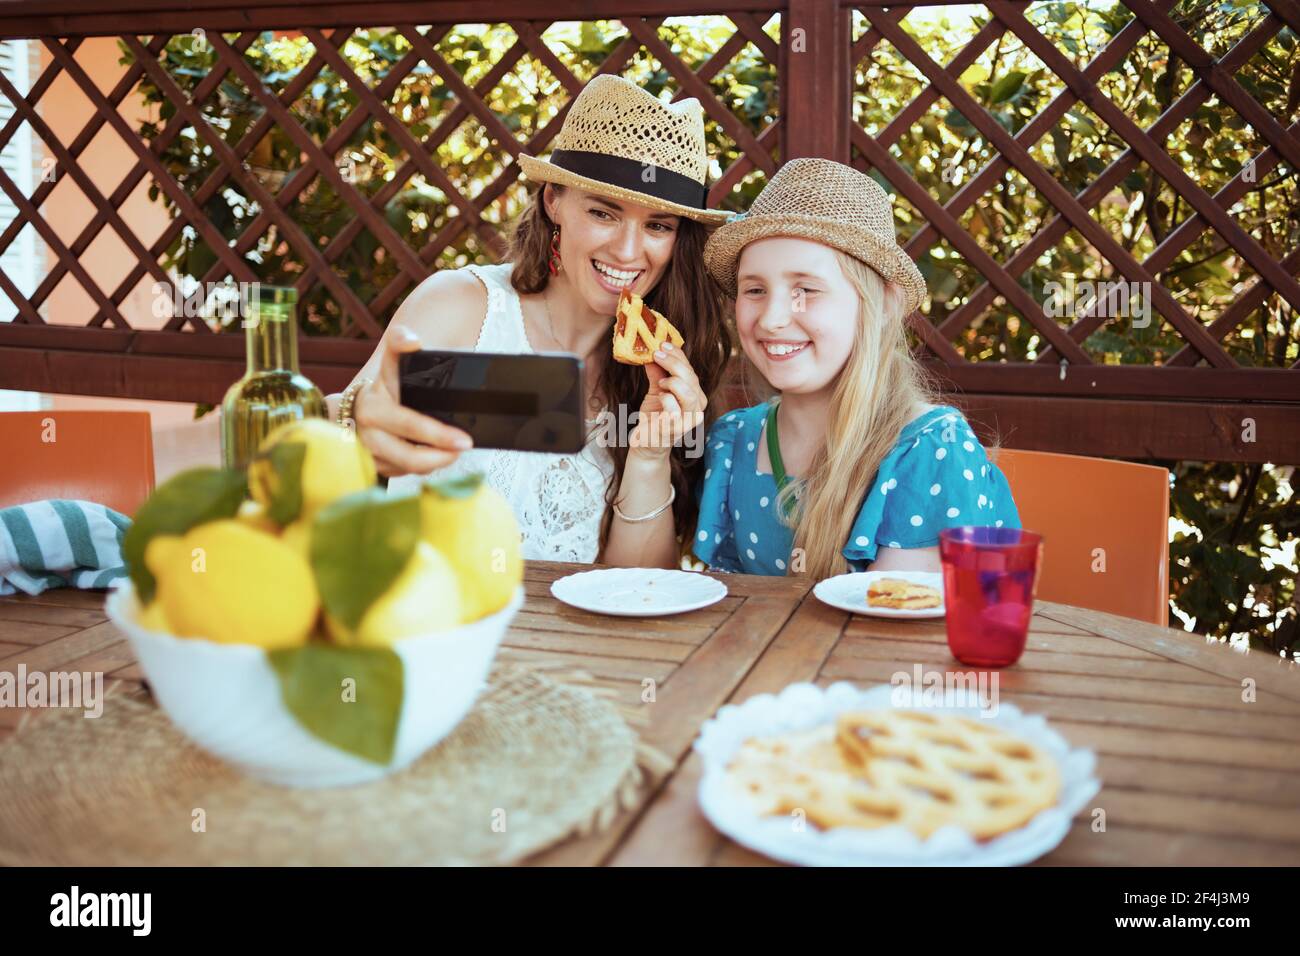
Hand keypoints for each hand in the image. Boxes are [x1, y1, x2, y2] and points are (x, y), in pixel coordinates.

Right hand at [349, 325, 474, 476]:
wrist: (358, 406)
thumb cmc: (384, 385)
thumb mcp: (390, 362)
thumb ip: (400, 343)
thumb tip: (412, 341)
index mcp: (372, 408)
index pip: (409, 424)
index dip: (438, 435)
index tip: (463, 440)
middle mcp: (367, 435)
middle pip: (410, 457)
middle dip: (443, 456)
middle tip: (465, 447)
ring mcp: (369, 456)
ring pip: (409, 469)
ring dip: (436, 463)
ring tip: (454, 452)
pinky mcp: (375, 469)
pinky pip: (404, 474)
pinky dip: (423, 468)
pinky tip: (435, 457)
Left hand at [628, 342, 706, 460]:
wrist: (647, 444)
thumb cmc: (654, 417)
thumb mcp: (656, 390)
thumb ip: (657, 373)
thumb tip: (651, 351)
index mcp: (695, 395)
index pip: (690, 370)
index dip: (678, 355)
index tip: (662, 344)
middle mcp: (696, 407)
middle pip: (691, 378)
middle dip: (673, 363)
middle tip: (656, 353)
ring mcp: (688, 420)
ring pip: (688, 393)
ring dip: (672, 381)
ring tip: (660, 382)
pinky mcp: (675, 430)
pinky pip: (674, 410)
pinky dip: (666, 399)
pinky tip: (659, 397)